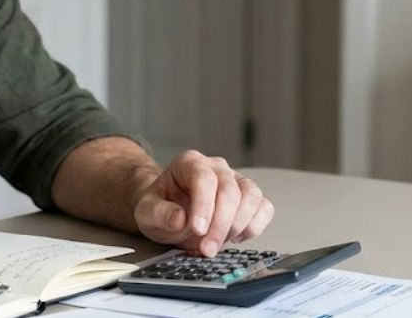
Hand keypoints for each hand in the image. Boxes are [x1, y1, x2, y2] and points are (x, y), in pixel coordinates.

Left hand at [132, 150, 273, 256]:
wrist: (170, 212)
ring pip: (251, 196)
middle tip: (207, 248)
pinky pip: (264, 208)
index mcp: (189, 163)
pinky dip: (254, 226)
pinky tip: (234, 238)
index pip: (203, 178)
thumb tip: (180, 218)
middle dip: (220, 224)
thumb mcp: (146, 212)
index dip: (203, 205)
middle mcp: (216, 167)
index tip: (198, 229)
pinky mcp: (250, 198)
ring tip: (218, 244)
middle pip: (229, 190)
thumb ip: (159, 213)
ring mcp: (236, 180)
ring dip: (238, 226)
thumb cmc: (160, 207)